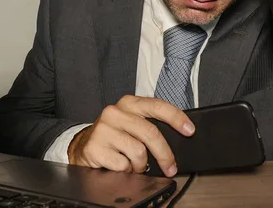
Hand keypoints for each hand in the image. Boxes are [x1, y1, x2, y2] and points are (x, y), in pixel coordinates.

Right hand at [67, 95, 194, 176]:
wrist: (83, 145)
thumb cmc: (114, 135)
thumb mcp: (131, 123)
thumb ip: (150, 124)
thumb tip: (178, 135)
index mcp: (128, 103)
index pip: (157, 106)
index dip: (176, 118)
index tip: (189, 130)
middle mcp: (115, 112)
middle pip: (150, 133)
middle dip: (165, 154)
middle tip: (170, 167)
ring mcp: (103, 129)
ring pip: (138, 152)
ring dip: (140, 164)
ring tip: (134, 164)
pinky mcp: (95, 147)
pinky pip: (123, 165)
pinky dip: (126, 170)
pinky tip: (120, 165)